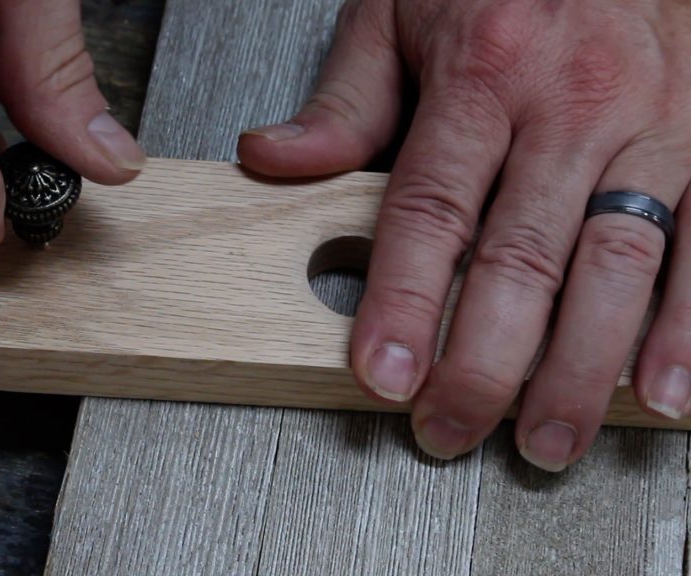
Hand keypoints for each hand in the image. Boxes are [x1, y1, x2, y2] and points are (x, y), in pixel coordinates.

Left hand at [239, 0, 690, 470]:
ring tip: (548, 437)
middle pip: (525, 256)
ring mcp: (656, 125)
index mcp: (487, 71)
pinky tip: (665, 389)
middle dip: (487, 361)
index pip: (432, 208)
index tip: (385, 372)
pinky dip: (690, 326)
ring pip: (621, 266)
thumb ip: (344, 101)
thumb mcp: (401, 8)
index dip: (405, 301)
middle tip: (453, 427)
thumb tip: (271, 158)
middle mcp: (575, 103)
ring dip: (583, 367)